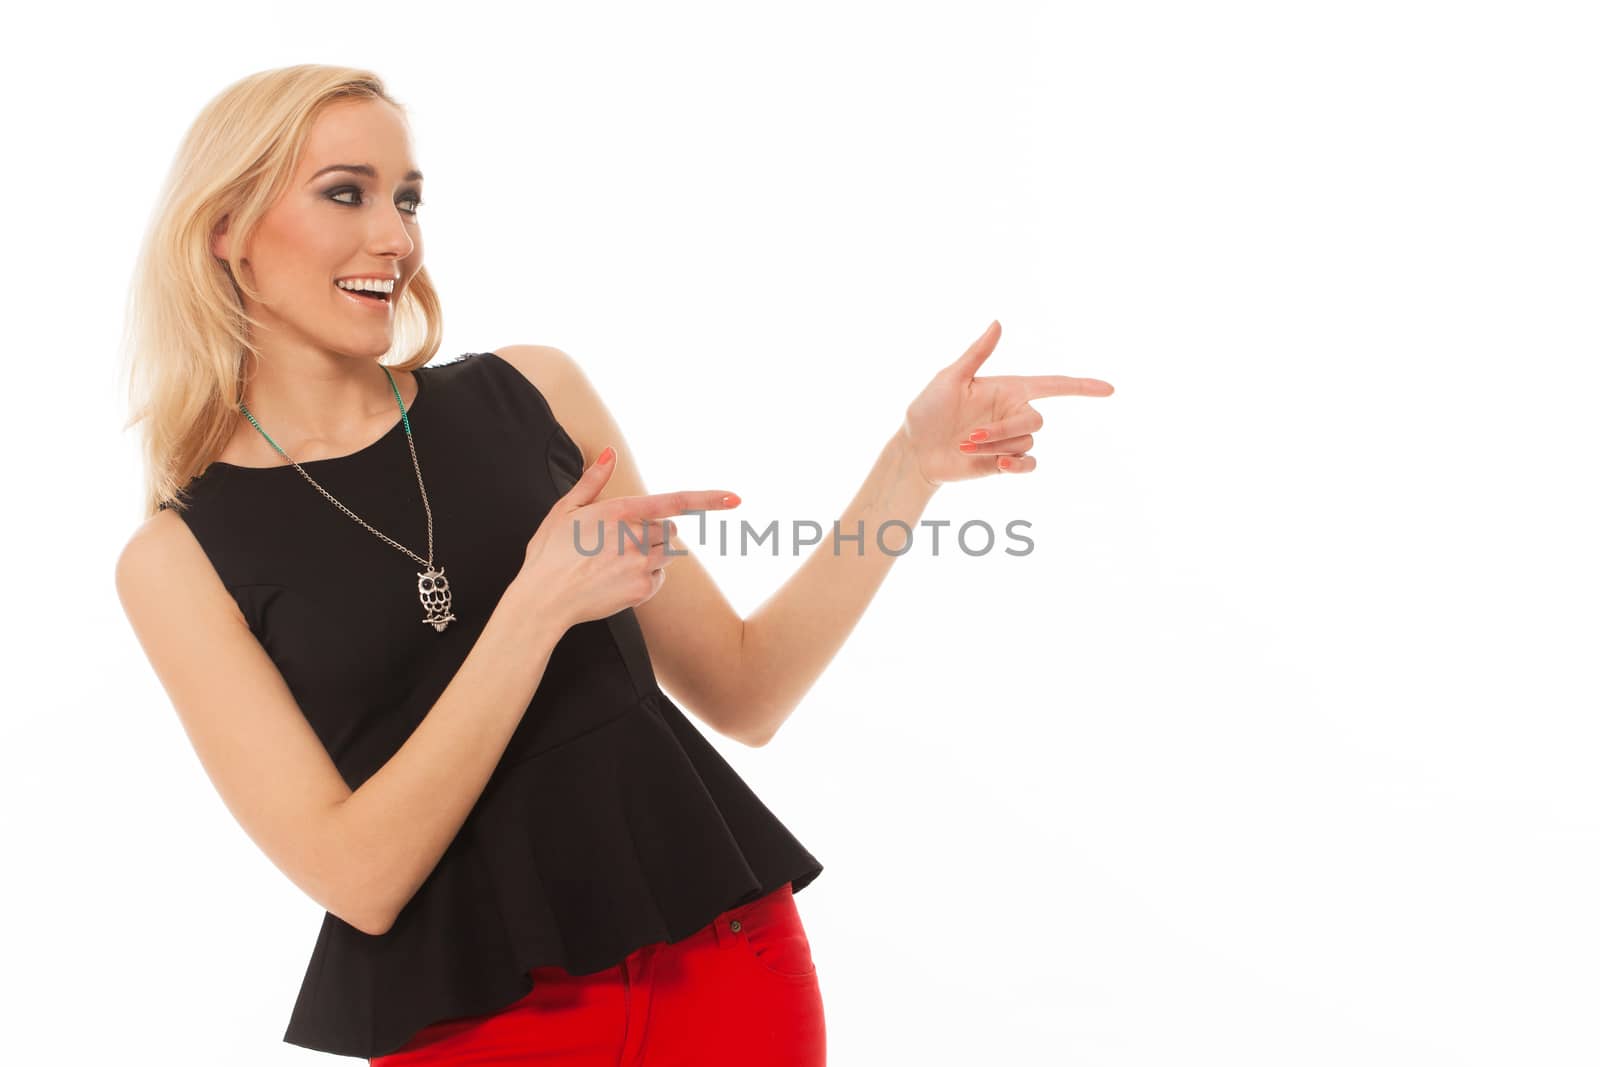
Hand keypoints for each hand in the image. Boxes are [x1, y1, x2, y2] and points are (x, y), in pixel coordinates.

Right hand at [518, 446, 741, 628]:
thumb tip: (611, 452)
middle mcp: (635, 536)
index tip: (735, 499)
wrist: (543, 599)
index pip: (673, 502)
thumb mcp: (565, 509)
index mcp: (620, 512)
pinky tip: (615, 582)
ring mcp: (640, 564)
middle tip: (620, 545)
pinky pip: (657, 579)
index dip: (708, 500)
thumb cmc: (549, 553)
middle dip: (653, 535)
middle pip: (669, 532)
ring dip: (651, 557)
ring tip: (614, 564)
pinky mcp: (641, 590)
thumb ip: (593, 481)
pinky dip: (644, 580)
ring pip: (666, 555)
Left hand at [898, 321, 1113, 486]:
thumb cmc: (928, 409)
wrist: (915, 449)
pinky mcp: (1004, 462)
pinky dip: (1018, 465)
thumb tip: (998, 323)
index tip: (1109, 389)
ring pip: (1027, 442)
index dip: (1082, 387)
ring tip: (966, 447)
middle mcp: (1013, 412)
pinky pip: (1028, 464)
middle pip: (1036, 420)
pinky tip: (999, 463)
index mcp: (1007, 388)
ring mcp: (1010, 438)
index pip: (1053, 385)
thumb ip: (977, 353)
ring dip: (996, 446)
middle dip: (1005, 429)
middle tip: (970, 436)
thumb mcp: (950, 378)